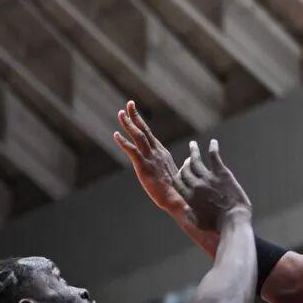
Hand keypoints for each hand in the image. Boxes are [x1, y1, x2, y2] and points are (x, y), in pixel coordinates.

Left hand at [114, 101, 186, 216]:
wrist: (177, 199)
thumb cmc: (179, 189)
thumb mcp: (180, 172)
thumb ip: (181, 165)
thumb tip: (187, 161)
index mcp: (162, 153)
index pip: (150, 135)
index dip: (142, 123)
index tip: (134, 113)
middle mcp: (156, 152)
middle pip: (144, 130)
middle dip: (135, 116)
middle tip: (129, 103)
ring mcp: (150, 158)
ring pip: (138, 137)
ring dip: (128, 124)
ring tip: (121, 113)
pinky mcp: (144, 167)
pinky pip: (132, 151)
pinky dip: (123, 142)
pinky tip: (115, 135)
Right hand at [176, 139, 250, 230]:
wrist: (233, 220)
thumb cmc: (217, 225)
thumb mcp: (199, 223)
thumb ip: (190, 215)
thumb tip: (186, 209)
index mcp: (188, 197)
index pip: (177, 181)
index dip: (178, 175)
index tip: (181, 172)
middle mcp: (195, 185)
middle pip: (186, 170)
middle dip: (186, 164)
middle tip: (188, 159)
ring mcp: (208, 178)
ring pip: (196, 160)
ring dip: (193, 151)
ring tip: (192, 144)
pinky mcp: (221, 173)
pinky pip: (214, 156)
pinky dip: (213, 148)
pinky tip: (213, 142)